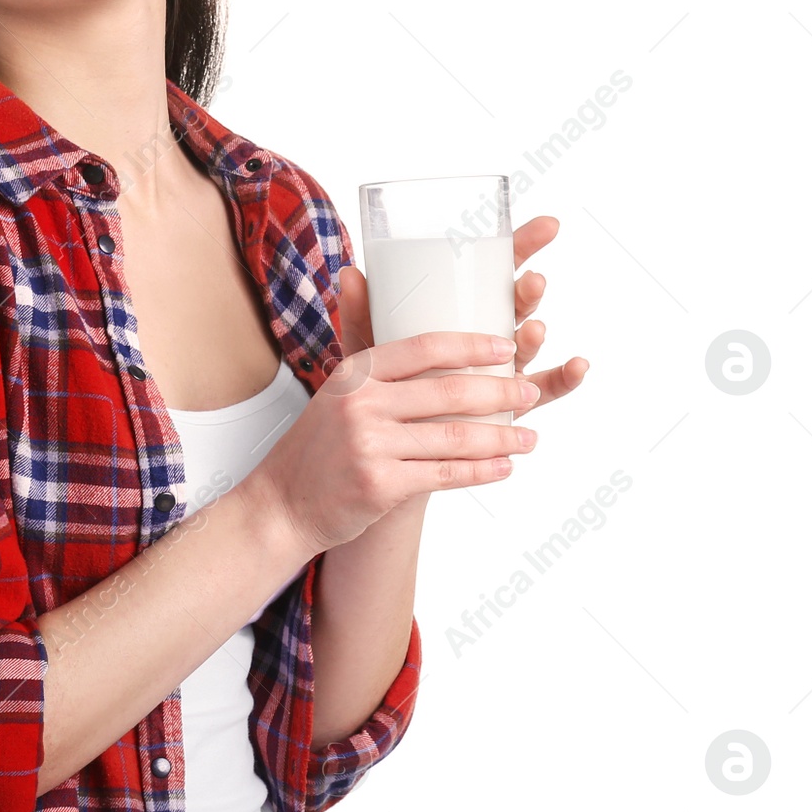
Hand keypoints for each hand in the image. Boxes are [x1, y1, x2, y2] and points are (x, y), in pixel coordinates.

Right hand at [241, 332, 537, 557]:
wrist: (282, 504)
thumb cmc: (317, 448)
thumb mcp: (336, 394)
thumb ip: (374, 363)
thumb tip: (396, 307)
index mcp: (354, 373)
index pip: (424, 347)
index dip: (472, 345)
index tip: (507, 346)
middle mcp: (361, 404)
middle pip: (449, 391)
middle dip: (500, 392)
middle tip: (529, 393)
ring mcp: (370, 445)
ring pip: (455, 436)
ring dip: (501, 438)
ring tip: (528, 438)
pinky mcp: (381, 484)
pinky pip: (445, 474)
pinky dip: (481, 471)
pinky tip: (502, 468)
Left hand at [334, 214, 589, 417]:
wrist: (387, 438)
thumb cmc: (383, 384)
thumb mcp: (369, 345)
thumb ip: (362, 312)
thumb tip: (350, 272)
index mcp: (461, 309)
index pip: (495, 270)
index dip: (522, 245)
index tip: (547, 226)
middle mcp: (488, 334)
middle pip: (515, 304)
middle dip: (528, 291)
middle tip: (531, 281)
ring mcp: (502, 368)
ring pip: (527, 344)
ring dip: (536, 334)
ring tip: (533, 328)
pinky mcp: (510, 404)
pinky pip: (545, 390)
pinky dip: (565, 379)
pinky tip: (577, 366)